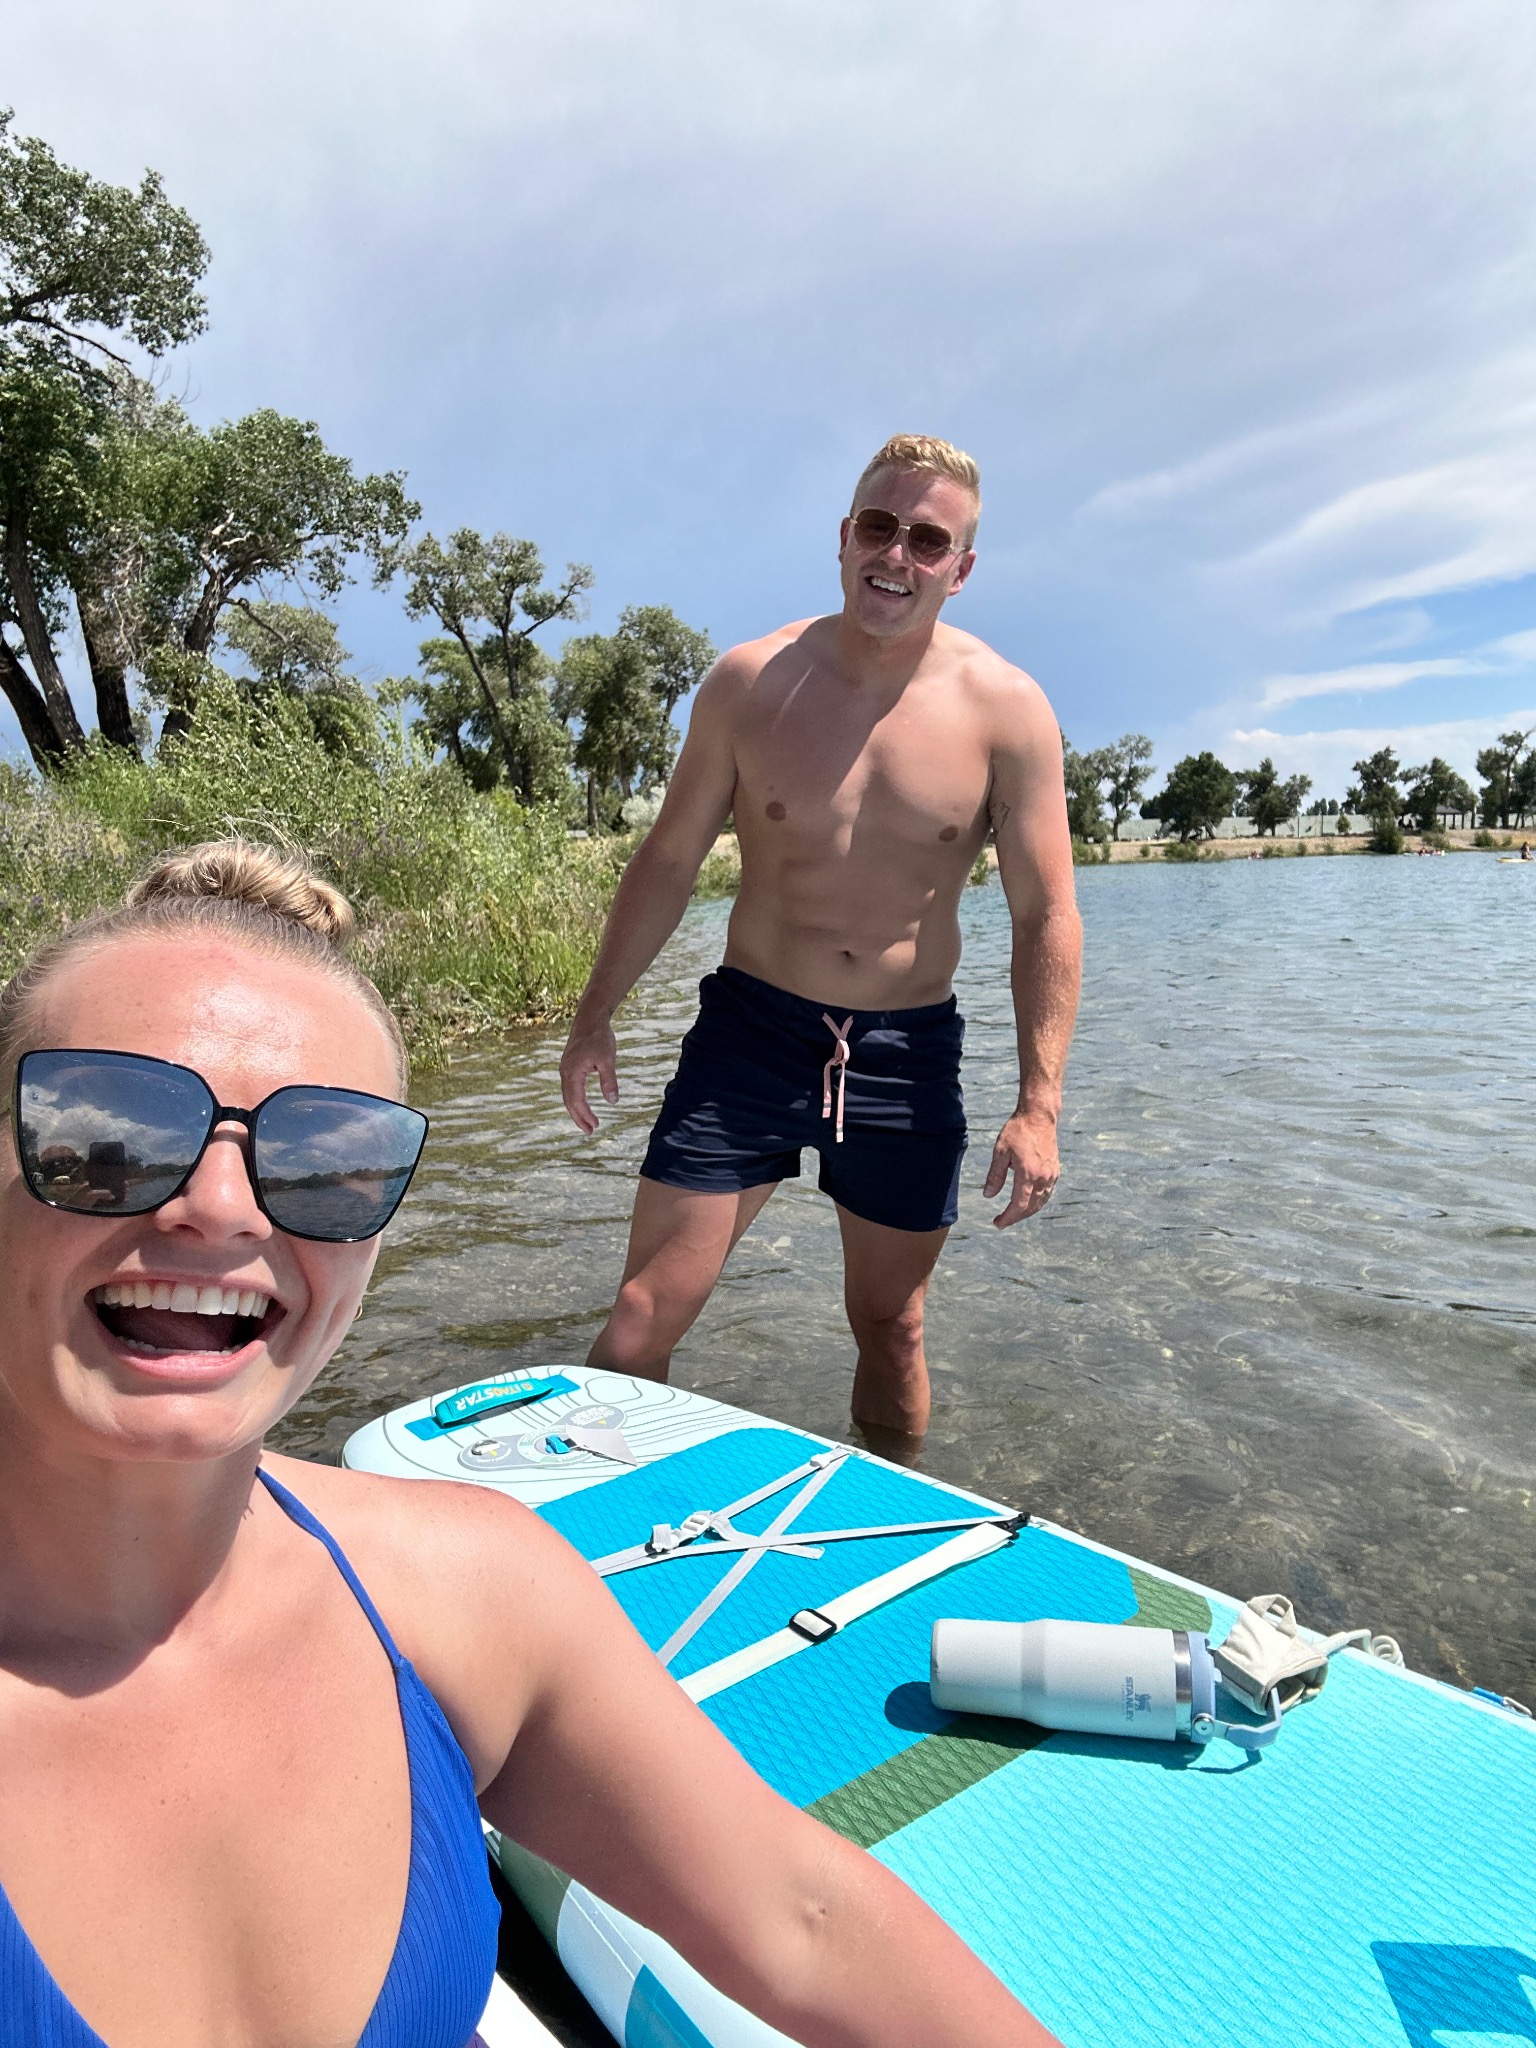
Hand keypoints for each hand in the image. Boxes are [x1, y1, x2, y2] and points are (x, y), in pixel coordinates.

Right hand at [560, 1014, 618, 1133]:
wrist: (590, 1018)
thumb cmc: (599, 1037)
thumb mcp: (608, 1060)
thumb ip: (609, 1081)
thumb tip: (612, 1101)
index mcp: (572, 1072)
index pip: (576, 1100)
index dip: (584, 1115)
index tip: (594, 1126)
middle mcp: (565, 1072)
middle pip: (569, 1101)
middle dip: (578, 1117)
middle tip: (590, 1131)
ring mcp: (565, 1068)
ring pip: (568, 1095)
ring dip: (577, 1109)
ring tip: (588, 1121)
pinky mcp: (569, 1065)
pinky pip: (570, 1087)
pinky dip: (575, 1099)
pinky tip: (583, 1103)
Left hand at [982, 1110, 1059, 1227]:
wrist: (1039, 1116)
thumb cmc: (1017, 1131)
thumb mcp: (1000, 1152)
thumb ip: (995, 1176)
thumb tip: (988, 1195)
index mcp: (1028, 1174)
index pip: (1019, 1205)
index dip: (1008, 1218)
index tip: (998, 1223)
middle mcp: (1043, 1177)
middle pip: (1031, 1208)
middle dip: (1016, 1217)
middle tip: (1002, 1221)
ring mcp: (1052, 1174)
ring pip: (1041, 1202)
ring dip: (1027, 1211)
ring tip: (1013, 1214)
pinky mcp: (1055, 1170)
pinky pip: (1047, 1193)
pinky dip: (1038, 1202)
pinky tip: (1029, 1202)